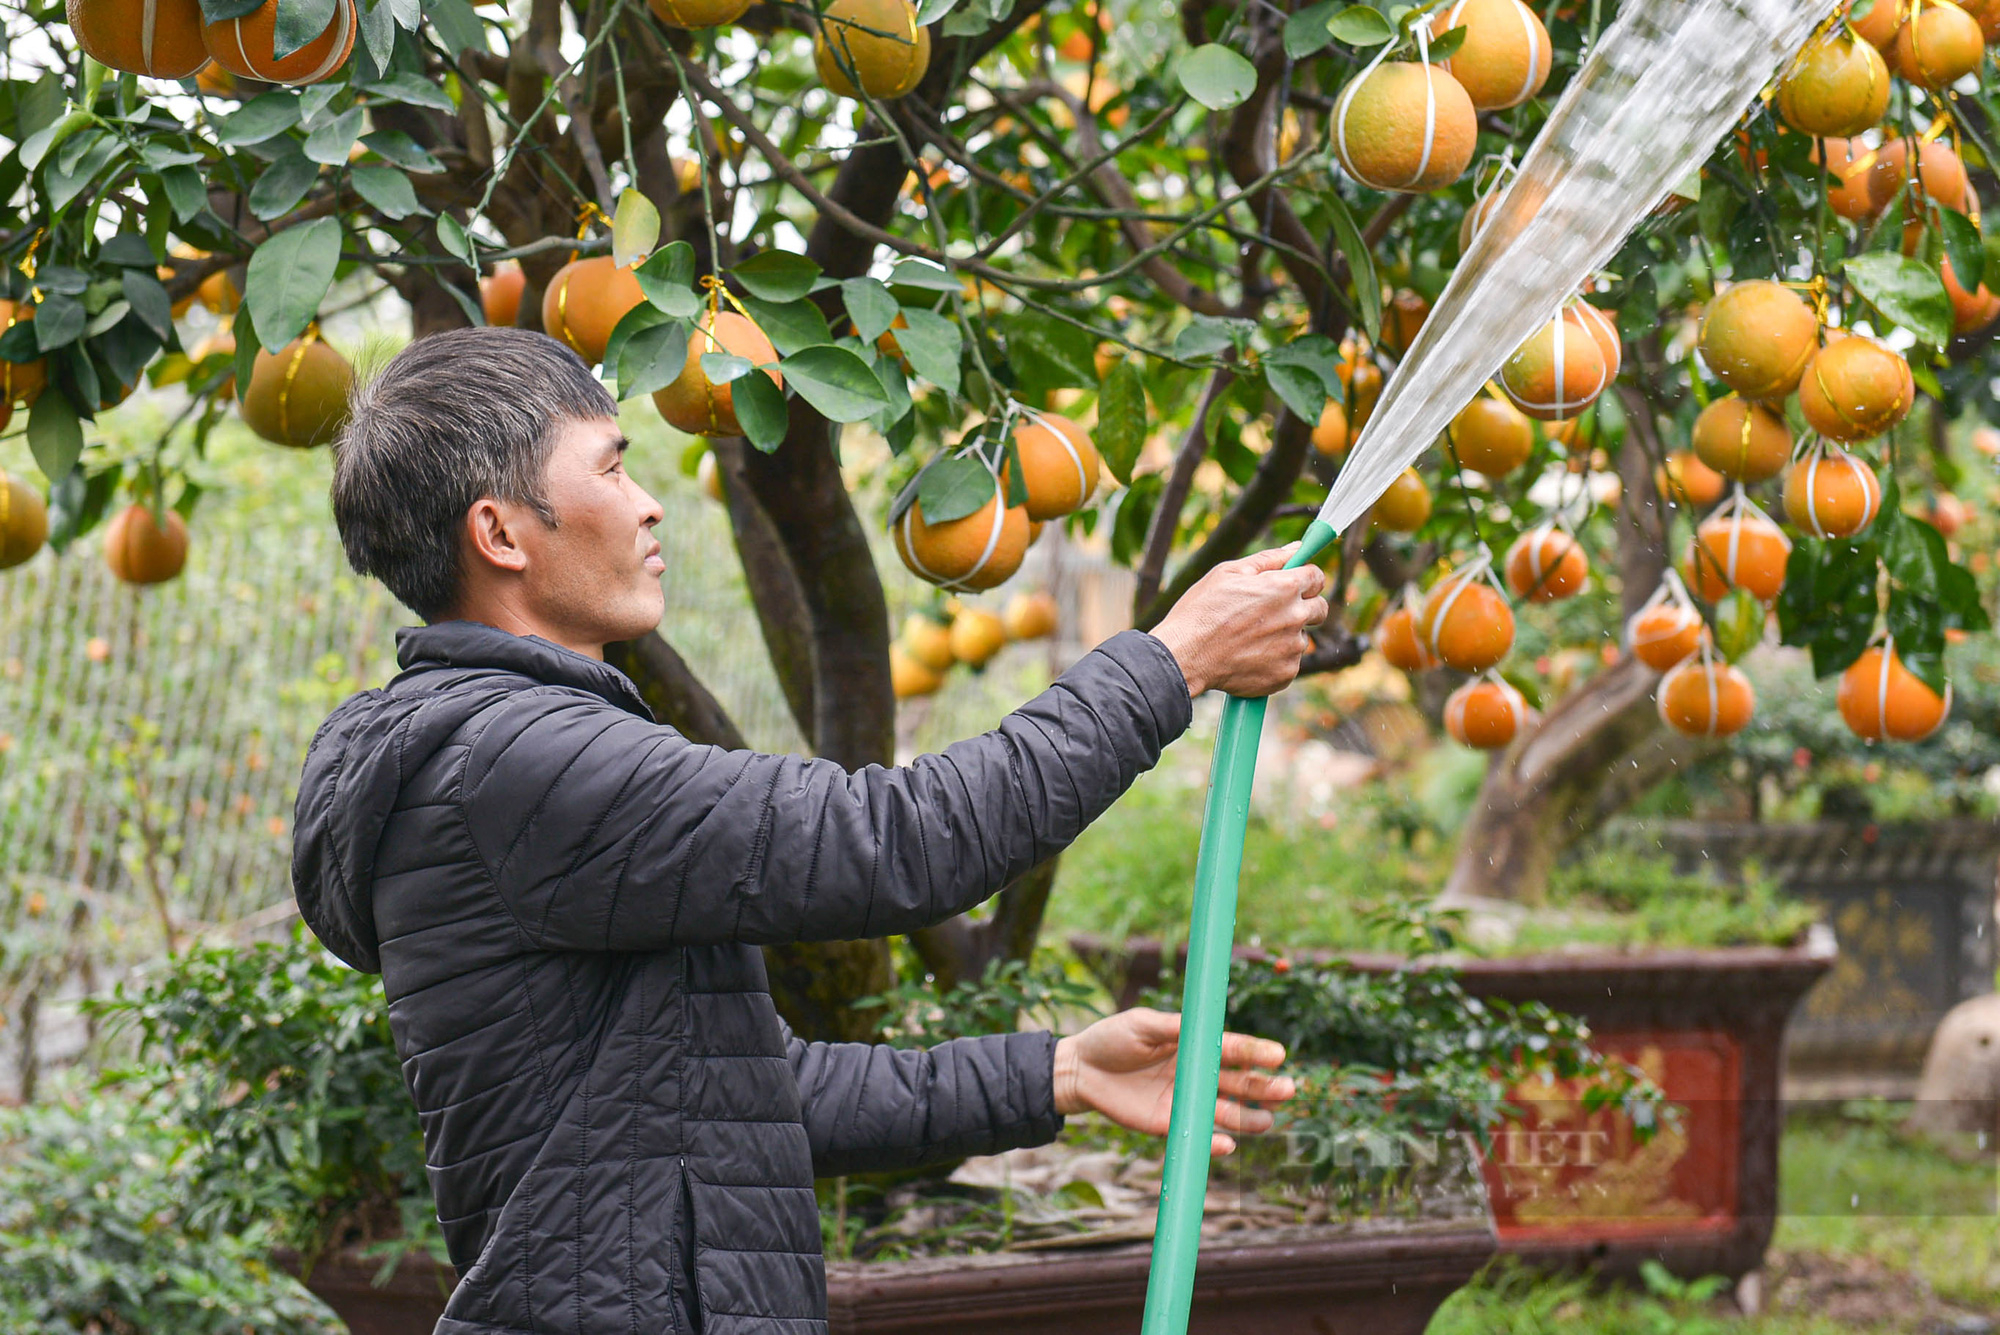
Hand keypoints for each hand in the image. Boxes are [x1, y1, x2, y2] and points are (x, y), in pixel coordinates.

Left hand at [1052, 1008, 1296, 1156]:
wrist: (1079, 1070)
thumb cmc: (1112, 1039)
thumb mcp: (1143, 1025)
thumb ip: (1173, 1027)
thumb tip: (1204, 1027)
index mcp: (1194, 1046)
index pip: (1232, 1049)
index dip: (1255, 1052)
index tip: (1279, 1055)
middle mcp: (1196, 1074)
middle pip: (1238, 1082)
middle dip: (1264, 1087)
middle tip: (1288, 1090)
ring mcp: (1185, 1101)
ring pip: (1226, 1112)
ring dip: (1249, 1117)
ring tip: (1270, 1120)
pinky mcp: (1169, 1124)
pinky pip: (1198, 1134)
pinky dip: (1214, 1141)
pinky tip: (1228, 1144)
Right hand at [1149, 544, 1329, 697]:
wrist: (1185, 656)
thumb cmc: (1201, 611)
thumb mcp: (1229, 573)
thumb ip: (1269, 559)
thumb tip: (1297, 548)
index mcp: (1284, 587)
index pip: (1317, 576)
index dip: (1305, 578)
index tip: (1294, 582)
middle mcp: (1294, 617)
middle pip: (1320, 609)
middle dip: (1303, 607)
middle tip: (1273, 612)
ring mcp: (1291, 649)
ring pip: (1300, 638)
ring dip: (1284, 636)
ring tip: (1249, 639)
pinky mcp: (1285, 674)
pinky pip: (1289, 663)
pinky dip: (1274, 661)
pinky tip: (1248, 656)